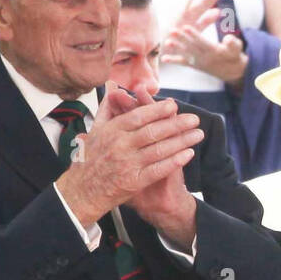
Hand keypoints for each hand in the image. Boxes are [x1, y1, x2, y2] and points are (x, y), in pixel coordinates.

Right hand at [56, 87, 204, 228]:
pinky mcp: (134, 181)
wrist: (82, 191)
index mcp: (112, 131)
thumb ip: (107, 109)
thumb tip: (113, 88)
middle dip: (176, 124)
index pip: (138, 116)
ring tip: (198, 134)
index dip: (157, 110)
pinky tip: (188, 154)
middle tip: (194, 119)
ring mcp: (128, 164)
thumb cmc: (90, 160)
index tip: (174, 105)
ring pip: (159, 149)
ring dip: (181, 141)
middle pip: (153, 131)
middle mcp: (120, 146)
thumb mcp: (94, 131)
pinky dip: (174, 161)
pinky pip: (158, 169)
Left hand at [162, 28, 248, 86]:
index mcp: (214, 51)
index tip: (186, 27)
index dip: (194, 35)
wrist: (232, 72)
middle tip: (172, 31)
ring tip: (166, 42)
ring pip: (186, 54)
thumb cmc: (234, 55)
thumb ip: (233, 43)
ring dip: (176, 48)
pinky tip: (163, 58)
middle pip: (192, 47)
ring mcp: (199, 62)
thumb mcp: (237, 48)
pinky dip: (174, 61)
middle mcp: (205, 57)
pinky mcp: (195, 65)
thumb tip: (228, 39)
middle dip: (181, 39)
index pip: (202, 42)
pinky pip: (184, 63)